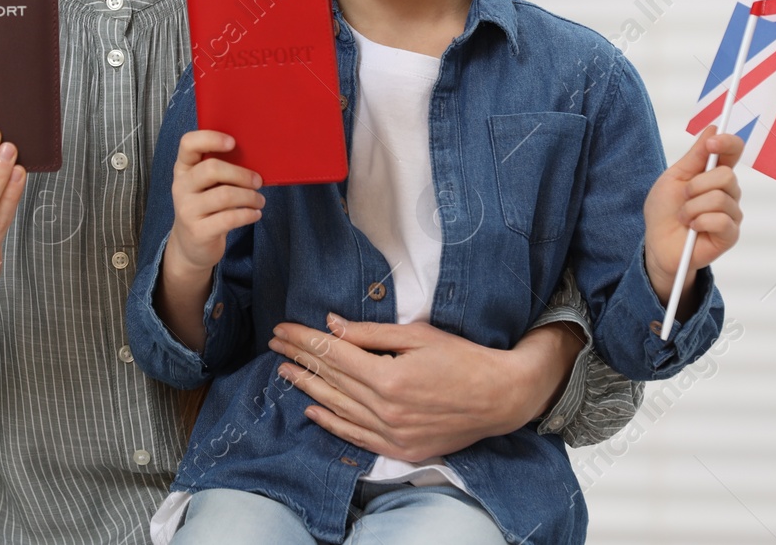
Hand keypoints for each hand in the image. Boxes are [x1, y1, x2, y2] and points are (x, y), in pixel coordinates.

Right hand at [165, 129, 264, 274]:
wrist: (191, 246)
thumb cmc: (206, 207)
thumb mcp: (206, 186)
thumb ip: (220, 169)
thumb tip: (254, 156)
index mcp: (183, 168)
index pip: (188, 143)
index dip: (211, 138)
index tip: (233, 143)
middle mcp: (181, 187)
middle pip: (212, 169)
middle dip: (241, 174)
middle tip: (258, 181)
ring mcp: (187, 210)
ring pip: (224, 195)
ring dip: (249, 196)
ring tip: (259, 200)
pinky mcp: (198, 231)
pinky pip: (229, 218)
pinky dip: (248, 214)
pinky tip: (255, 214)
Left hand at [267, 315, 573, 462]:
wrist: (500, 397)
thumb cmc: (462, 359)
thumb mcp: (418, 335)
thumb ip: (371, 333)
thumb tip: (332, 326)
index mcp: (389, 376)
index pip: (333, 354)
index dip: (305, 339)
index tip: (283, 328)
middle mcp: (386, 409)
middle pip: (330, 379)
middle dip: (300, 359)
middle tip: (276, 344)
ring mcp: (392, 433)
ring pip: (337, 408)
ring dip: (307, 389)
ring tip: (285, 372)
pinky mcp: (401, 448)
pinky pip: (356, 436)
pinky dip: (331, 423)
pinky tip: (312, 411)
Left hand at [643, 126, 743, 306]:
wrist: (658, 243)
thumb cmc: (665, 211)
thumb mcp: (674, 178)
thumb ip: (695, 155)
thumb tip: (713, 128)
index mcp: (713, 174)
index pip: (733, 151)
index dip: (727, 142)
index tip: (712, 142)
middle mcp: (728, 191)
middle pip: (726, 174)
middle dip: (696, 185)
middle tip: (684, 197)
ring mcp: (731, 213)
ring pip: (719, 197)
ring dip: (692, 207)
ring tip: (685, 217)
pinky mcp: (730, 234)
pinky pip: (721, 220)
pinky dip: (699, 222)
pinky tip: (693, 228)